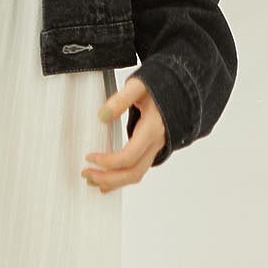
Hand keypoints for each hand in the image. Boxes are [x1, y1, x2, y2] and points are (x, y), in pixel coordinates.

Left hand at [82, 75, 164, 191]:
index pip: (129, 156)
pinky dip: (122, 178)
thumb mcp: (139, 86)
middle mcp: (156, 143)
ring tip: (92, 181)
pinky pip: (139, 169)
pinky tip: (108, 180)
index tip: (89, 157)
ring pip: (137, 174)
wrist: (181, 87)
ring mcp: (156, 147)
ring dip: (114, 182)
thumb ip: (120, 100)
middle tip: (86, 174)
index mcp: (152, 129)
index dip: (107, 161)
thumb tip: (102, 116)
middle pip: (133, 172)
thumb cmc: (161, 85)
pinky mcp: (152, 148)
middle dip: (108, 178)